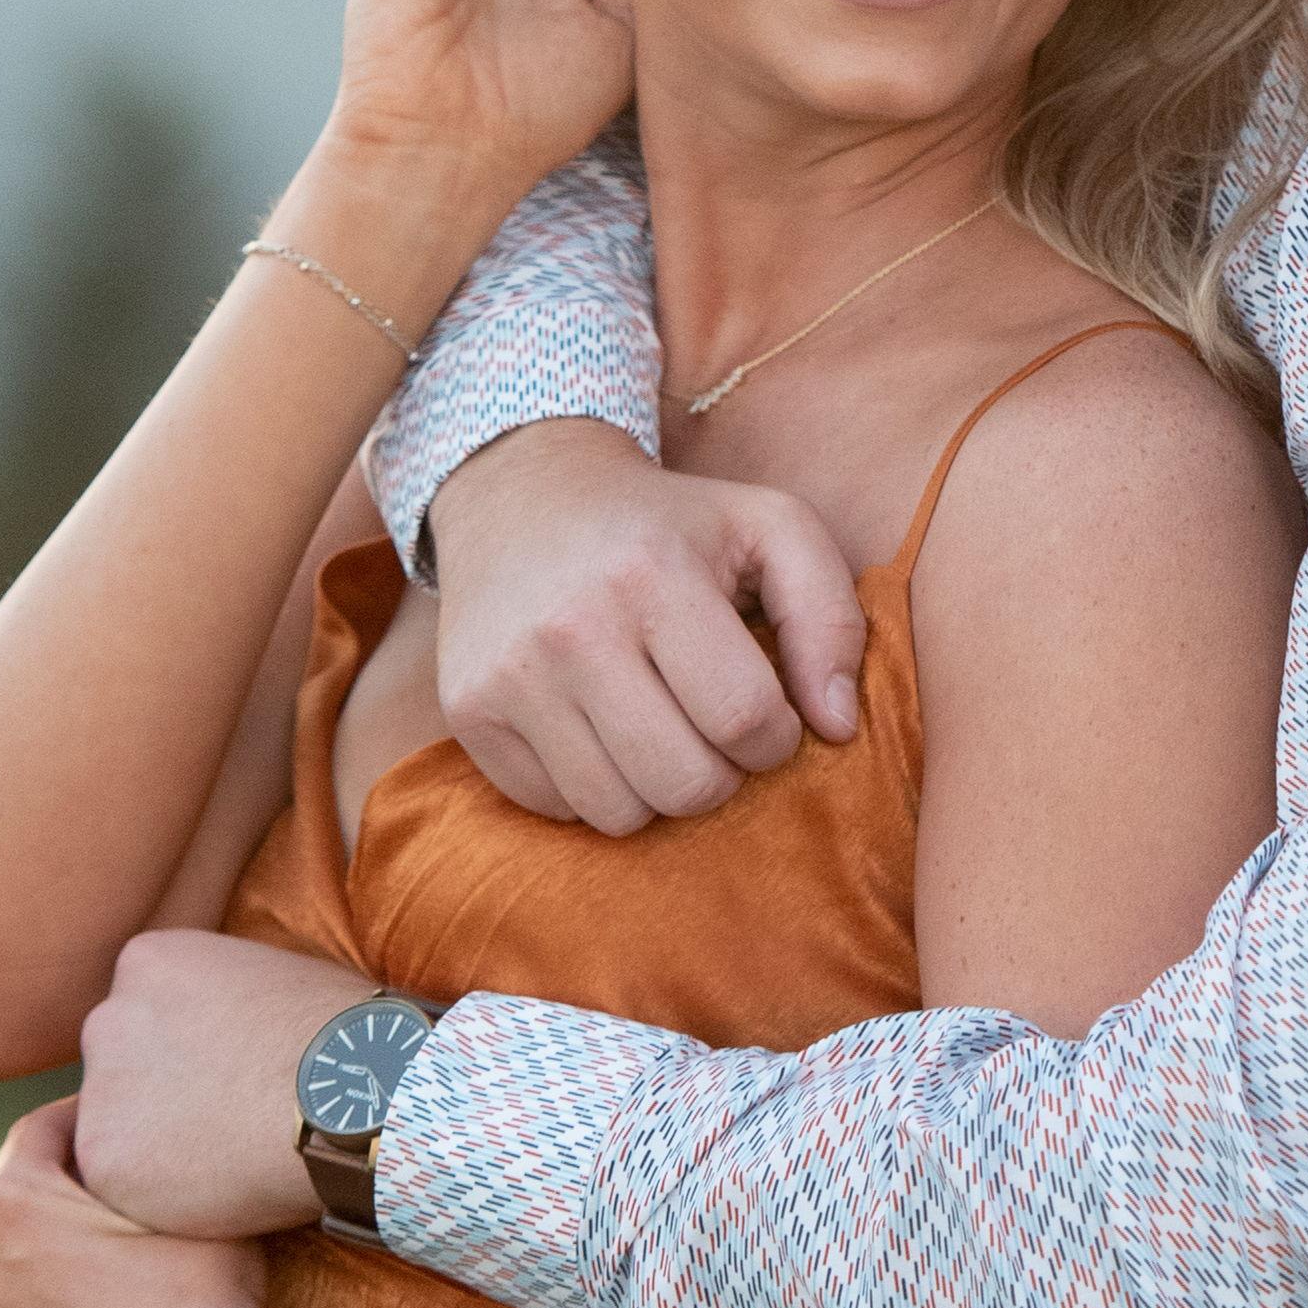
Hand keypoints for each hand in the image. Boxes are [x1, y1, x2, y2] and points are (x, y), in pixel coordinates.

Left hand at [0, 1102, 297, 1307]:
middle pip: (27, 1186)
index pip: (44, 1126)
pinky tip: (132, 1291)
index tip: (134, 1106)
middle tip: (140, 1164)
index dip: (94, 1109)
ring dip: (70, 1231)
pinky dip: (73, 1283)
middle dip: (78, 1172)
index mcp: (6, 1203)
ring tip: (136, 1230)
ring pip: (29, 1247)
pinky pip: (40, 1297)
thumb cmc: (197, 1296)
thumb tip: (173, 1133)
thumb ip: (161, 1159)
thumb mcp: (187, 1200)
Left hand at [77, 925, 372, 1237]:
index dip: (191, 1053)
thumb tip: (238, 1029)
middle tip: (228, 1122)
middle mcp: (107, 1018)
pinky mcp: (104, 1157)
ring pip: (118, 1129)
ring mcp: (100, 1090)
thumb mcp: (273, 978)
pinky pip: (125, 1185)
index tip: (231, 1076)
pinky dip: (165, 1197)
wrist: (352, 1093)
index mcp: (148, 962)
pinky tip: (223, 1185)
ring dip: (161, 1148)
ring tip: (233, 1156)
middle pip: (121, 1068)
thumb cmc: (342, 1036)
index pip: (146, 1014)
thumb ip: (227, 1001)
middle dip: (163, 1096)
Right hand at [432, 421, 869, 831]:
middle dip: (721, 774)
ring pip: (619, 814)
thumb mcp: (770, 528)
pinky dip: (593, 787)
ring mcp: (509, 677)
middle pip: (683, 783)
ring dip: (657, 789)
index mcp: (654, 576)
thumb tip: (838, 727)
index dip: (776, 737)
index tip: (766, 713)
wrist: (521, 493)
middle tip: (712, 728)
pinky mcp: (469, 713)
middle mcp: (571, 629)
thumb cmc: (669, 522)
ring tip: (658, 729)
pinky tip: (600, 730)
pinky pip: (556, 809)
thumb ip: (830, 617)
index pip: (744, 718)